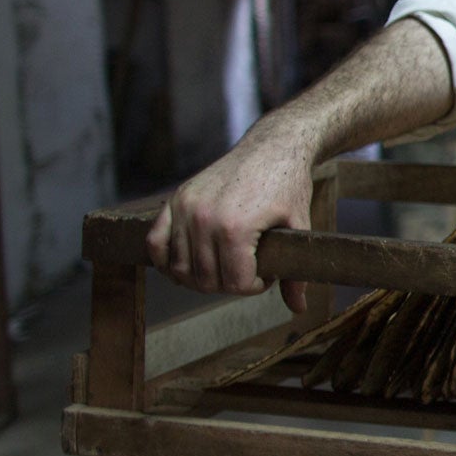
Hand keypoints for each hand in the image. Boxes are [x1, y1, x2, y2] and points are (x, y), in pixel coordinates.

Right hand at [144, 128, 313, 311]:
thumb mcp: (300, 227)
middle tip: (248, 269)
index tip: (266, 274)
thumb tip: (299, 309)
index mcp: (235, 229)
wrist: (273, 146)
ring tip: (226, 265)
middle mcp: (204, 219)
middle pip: (206, 280)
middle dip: (230, 283)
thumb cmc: (289, 184)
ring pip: (179, 269)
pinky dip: (166, 261)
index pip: (234, 284)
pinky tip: (187, 265)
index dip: (254, 287)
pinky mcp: (174, 200)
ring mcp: (185, 208)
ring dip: (201, 277)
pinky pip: (155, 243)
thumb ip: (294, 272)